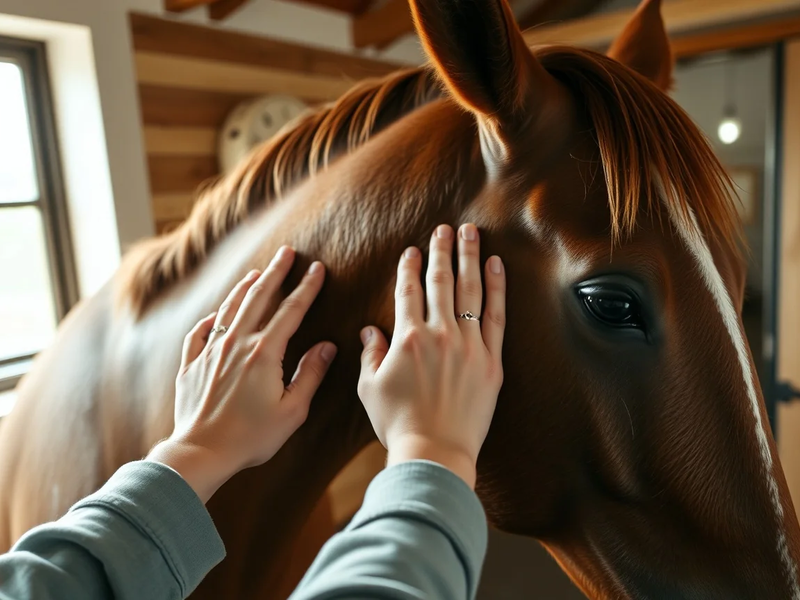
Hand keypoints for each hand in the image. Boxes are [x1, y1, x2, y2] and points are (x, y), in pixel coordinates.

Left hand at [148, 247, 336, 502]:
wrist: (200, 452)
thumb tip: (327, 347)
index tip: (317, 269)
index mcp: (264, 353)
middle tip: (287, 253)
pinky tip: (215, 316)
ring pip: (229, 309)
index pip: (291, 311)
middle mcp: (236, 344)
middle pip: (258, 298)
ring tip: (256, 273)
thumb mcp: (292, 411)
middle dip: (275, 273)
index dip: (306, 288)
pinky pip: (199, 333)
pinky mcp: (191, 365)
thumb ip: (310, 374)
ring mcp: (210, 352)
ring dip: (244, 288)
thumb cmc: (251, 437)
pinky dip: (210, 320)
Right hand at [357, 224, 505, 487]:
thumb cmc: (398, 423)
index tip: (412, 251)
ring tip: (470, 233)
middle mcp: (439, 334)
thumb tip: (370, 329)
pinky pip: (496, 316)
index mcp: (407, 338)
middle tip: (444, 229)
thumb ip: (370, 353)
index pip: (408, 291)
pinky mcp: (491, 360)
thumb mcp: (370, 388)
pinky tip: (496, 266)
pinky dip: (497, 288)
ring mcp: (469, 345)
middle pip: (441, 282)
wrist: (434, 453)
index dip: (410, 266)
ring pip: (470, 290)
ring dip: (470, 257)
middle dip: (441, 251)